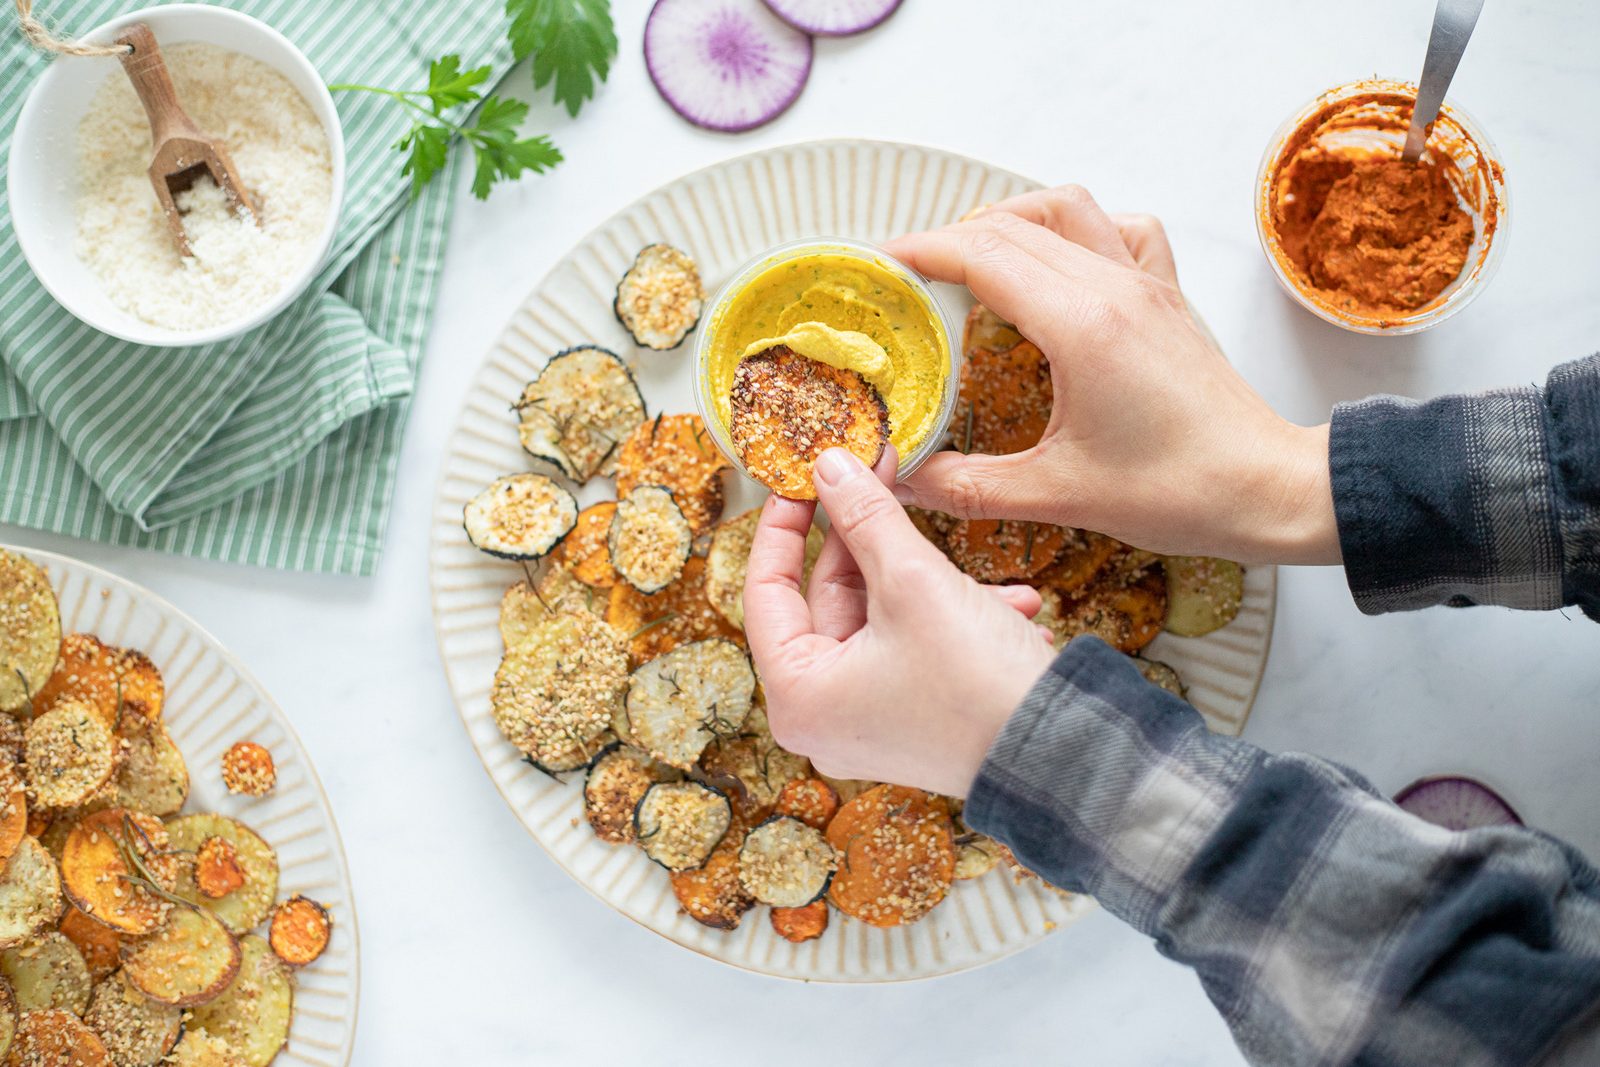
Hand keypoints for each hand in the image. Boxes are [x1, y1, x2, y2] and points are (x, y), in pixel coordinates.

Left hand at [744, 446, 1057, 796]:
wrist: (1066, 756)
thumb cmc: (976, 683)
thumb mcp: (912, 580)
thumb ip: (864, 515)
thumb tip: (829, 465)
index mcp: (798, 695)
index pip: (766, 591)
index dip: (785, 525)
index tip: (807, 477)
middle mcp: (823, 717)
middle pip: (829, 601)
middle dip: (874, 541)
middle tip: (889, 474)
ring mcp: (868, 722)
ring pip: (882, 618)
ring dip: (933, 583)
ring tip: (987, 572)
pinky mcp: (913, 720)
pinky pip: (915, 649)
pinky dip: (954, 619)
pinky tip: (1014, 608)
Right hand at [886, 186, 1340, 565]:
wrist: (1270, 489)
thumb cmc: (1179, 492)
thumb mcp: (1059, 496)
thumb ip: (969, 485)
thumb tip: (904, 479)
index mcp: (1081, 326)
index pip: (982, 255)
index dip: (920, 251)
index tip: (878, 264)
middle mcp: (1114, 286)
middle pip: (1012, 226)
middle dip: (949, 240)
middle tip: (907, 277)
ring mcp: (1147, 283)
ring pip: (1066, 209)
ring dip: (1011, 221)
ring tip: (971, 261)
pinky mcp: (1168, 295)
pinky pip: (1119, 227)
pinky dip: (1077, 229)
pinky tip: (1057, 264)